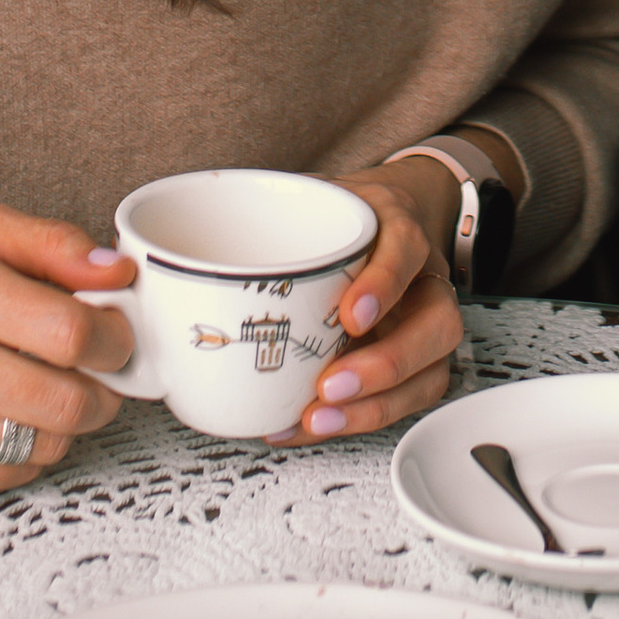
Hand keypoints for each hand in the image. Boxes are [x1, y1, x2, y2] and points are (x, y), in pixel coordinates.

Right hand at [0, 207, 136, 496]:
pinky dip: (31, 447)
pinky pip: (16, 472)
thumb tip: (116, 273)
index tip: (114, 333)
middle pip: (69, 401)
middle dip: (104, 390)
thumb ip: (55, 244)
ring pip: (49, 443)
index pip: (73, 333)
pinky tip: (9, 414)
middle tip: (98, 372)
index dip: (114, 337)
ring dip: (68, 420)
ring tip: (50, 389)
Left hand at [279, 164, 468, 442]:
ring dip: (376, 406)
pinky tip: (307, 424)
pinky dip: (356, 420)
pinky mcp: (413, 363)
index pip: (406, 249)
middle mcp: (423, 280)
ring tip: (318, 418)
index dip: (384, 284)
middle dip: (387, 365)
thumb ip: (264, 209)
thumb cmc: (343, 214)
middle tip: (331, 385)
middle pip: (438, 325)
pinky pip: (403, 400)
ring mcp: (424, 325)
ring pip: (430, 373)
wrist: (385, 219)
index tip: (351, 315)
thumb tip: (181, 249)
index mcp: (398, 228)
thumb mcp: (311, 194)